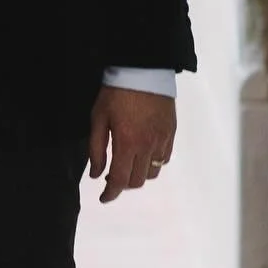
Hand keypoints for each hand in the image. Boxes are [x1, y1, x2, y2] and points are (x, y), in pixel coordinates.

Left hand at [88, 86, 176, 203]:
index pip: (120, 180)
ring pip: (153, 172)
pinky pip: (165, 158)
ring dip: (139, 175)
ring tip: (127, 165)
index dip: (111, 193)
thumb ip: (96, 149)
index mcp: (127, 144)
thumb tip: (97, 174)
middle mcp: (148, 146)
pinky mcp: (171, 133)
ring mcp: (162, 140)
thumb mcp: (98, 119)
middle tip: (112, 176)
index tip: (104, 198)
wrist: (143, 70)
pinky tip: (143, 154)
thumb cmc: (115, 93)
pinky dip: (153, 163)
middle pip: (138, 180)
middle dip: (123, 184)